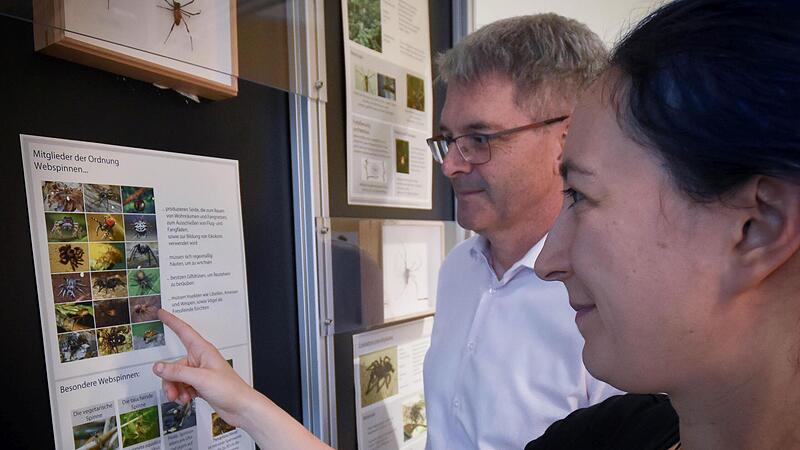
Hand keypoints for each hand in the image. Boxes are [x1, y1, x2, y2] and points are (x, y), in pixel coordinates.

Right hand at [152, 309, 253, 426]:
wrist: (240, 407)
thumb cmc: (230, 388)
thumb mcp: (200, 379)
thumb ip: (177, 373)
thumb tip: (159, 367)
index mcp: (203, 350)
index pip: (184, 331)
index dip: (172, 321)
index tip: (161, 313)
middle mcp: (201, 359)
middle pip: (175, 364)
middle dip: (170, 379)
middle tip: (171, 392)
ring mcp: (200, 372)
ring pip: (177, 377)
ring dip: (176, 389)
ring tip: (182, 398)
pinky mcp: (200, 384)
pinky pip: (183, 386)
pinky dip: (182, 393)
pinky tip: (188, 399)